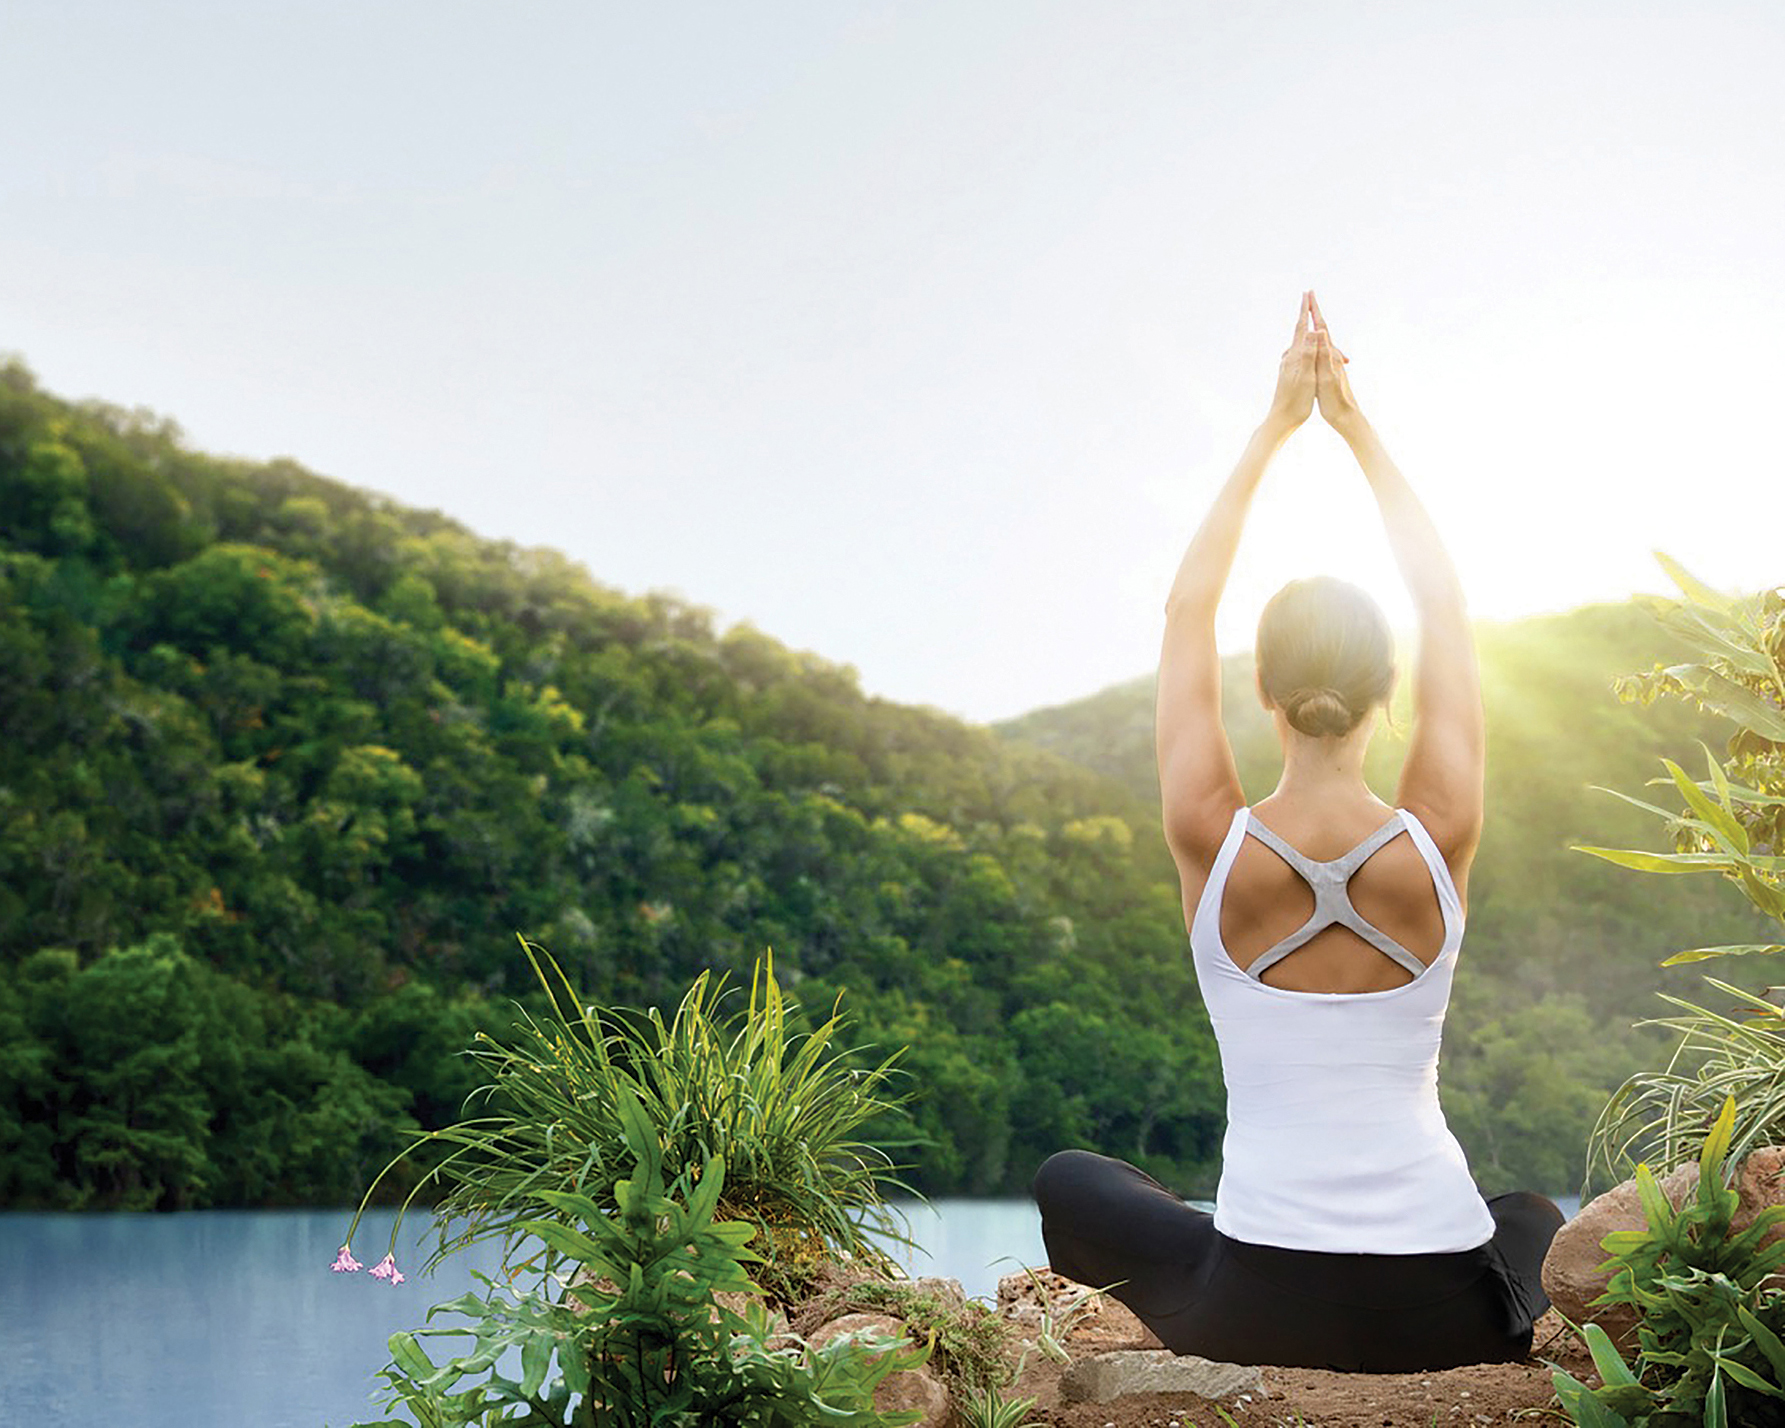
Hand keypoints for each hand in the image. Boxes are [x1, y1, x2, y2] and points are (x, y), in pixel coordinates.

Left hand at [1265, 291, 1317, 431]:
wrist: (1281, 419)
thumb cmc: (1296, 401)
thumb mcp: (1307, 376)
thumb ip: (1310, 353)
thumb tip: (1313, 331)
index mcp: (1295, 356)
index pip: (1302, 328)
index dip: (1306, 310)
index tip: (1307, 294)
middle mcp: (1289, 358)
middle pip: (1300, 332)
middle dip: (1307, 316)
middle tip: (1310, 300)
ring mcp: (1288, 366)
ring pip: (1301, 343)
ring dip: (1308, 332)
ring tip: (1310, 319)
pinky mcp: (1288, 374)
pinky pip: (1301, 354)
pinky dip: (1308, 347)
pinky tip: (1306, 350)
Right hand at [1309, 292, 1363, 435]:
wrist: (1347, 417)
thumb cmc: (1335, 400)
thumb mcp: (1326, 377)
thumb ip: (1323, 354)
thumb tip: (1320, 331)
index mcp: (1329, 355)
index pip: (1320, 327)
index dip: (1314, 310)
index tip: (1309, 294)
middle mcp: (1332, 356)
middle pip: (1322, 329)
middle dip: (1315, 313)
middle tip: (1308, 298)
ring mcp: (1331, 364)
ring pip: (1321, 339)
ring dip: (1315, 325)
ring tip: (1310, 315)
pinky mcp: (1328, 371)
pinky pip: (1320, 351)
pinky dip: (1315, 341)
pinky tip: (1313, 346)